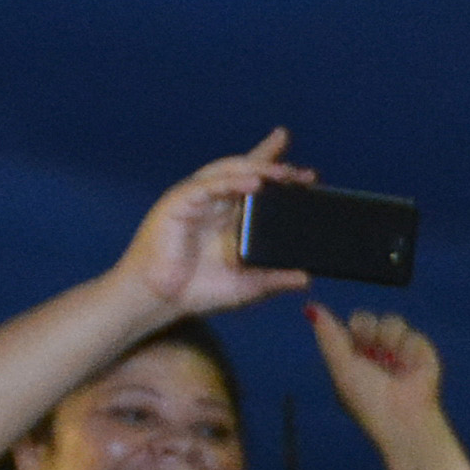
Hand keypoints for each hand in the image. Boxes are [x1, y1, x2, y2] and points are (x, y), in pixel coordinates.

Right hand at [114, 129, 316, 317]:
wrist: (158, 301)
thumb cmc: (198, 291)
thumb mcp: (248, 286)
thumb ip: (276, 280)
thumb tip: (307, 277)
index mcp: (231, 215)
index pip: (257, 183)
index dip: (279, 170)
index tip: (311, 171)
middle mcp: (216, 202)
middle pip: (247, 171)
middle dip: (277, 168)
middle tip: (307, 174)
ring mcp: (197, 199)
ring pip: (229, 172)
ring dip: (259, 169)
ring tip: (285, 173)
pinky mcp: (178, 203)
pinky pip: (207, 186)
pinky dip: (230, 182)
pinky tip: (253, 183)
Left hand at [311, 302, 447, 446]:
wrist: (402, 417)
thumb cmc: (366, 398)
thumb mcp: (340, 365)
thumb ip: (328, 335)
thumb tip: (310, 308)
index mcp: (355, 357)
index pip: (352, 325)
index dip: (353, 328)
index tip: (353, 344)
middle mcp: (376, 353)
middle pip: (369, 318)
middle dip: (368, 330)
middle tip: (370, 349)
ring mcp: (399, 352)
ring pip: (392, 321)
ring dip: (389, 341)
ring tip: (391, 363)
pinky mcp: (422, 354)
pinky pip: (414, 335)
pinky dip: (409, 352)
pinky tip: (408, 369)